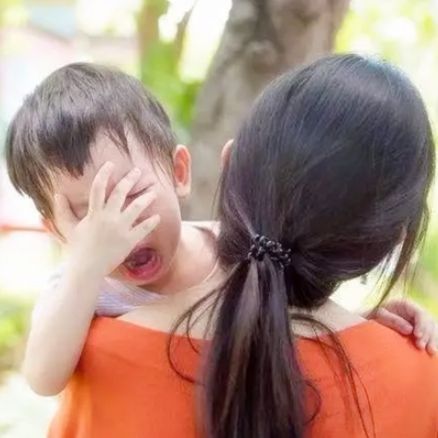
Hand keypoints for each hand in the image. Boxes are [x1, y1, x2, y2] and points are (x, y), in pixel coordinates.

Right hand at [54, 162, 159, 277]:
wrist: (87, 269)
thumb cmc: (77, 248)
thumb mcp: (67, 228)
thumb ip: (62, 210)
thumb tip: (57, 194)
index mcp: (94, 213)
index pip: (98, 188)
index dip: (104, 174)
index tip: (111, 164)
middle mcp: (108, 218)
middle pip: (120, 193)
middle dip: (130, 180)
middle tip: (137, 171)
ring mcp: (120, 229)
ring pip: (136, 208)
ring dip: (145, 198)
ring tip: (153, 192)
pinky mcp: (129, 240)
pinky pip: (143, 229)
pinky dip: (151, 222)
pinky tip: (157, 216)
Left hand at [371, 299, 437, 354]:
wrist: (374, 320)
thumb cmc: (376, 316)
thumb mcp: (380, 315)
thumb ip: (393, 320)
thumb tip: (410, 330)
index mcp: (407, 304)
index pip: (420, 313)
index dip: (422, 324)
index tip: (418, 336)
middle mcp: (416, 311)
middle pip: (429, 321)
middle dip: (428, 334)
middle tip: (421, 346)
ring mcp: (419, 320)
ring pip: (433, 328)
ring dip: (433, 340)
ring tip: (430, 351)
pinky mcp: (421, 329)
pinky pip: (431, 335)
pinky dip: (432, 342)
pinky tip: (431, 351)